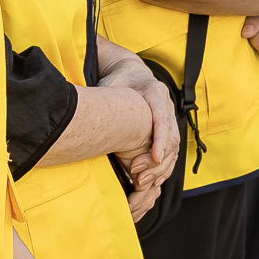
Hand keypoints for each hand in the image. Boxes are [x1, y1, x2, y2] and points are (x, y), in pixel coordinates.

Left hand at [106, 68, 179, 218]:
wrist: (131, 75)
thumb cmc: (119, 81)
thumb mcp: (110, 85)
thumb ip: (104, 98)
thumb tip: (84, 113)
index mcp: (155, 92)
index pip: (162, 118)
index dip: (160, 139)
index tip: (156, 157)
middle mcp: (167, 105)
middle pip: (171, 136)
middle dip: (157, 161)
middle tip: (139, 177)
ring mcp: (169, 116)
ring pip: (174, 146)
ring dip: (161, 167)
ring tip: (143, 183)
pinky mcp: (167, 127)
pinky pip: (172, 150)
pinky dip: (165, 166)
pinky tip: (155, 180)